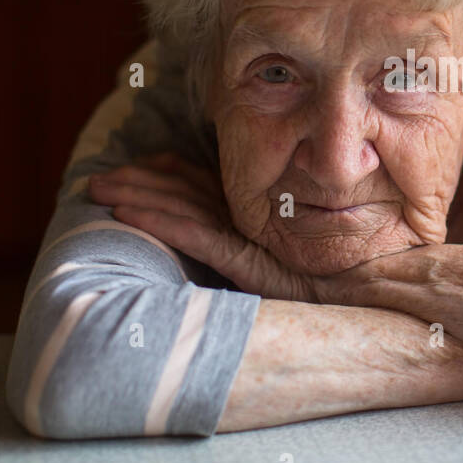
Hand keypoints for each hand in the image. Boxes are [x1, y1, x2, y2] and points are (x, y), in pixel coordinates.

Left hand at [86, 153, 322, 302]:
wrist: (365, 295)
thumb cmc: (335, 276)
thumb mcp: (288, 249)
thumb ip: (260, 229)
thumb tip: (227, 224)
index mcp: (255, 207)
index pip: (199, 178)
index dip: (162, 170)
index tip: (133, 167)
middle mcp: (248, 213)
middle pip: (181, 188)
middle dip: (135, 180)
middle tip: (96, 180)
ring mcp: (246, 234)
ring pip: (179, 206)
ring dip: (134, 196)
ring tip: (97, 192)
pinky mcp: (245, 259)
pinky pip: (193, 235)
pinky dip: (157, 222)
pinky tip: (124, 217)